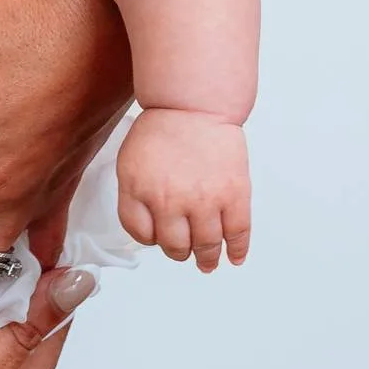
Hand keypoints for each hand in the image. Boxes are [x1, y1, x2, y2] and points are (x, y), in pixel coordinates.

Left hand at [116, 106, 249, 268]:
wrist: (195, 105)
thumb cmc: (162, 129)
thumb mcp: (130, 163)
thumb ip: (135, 195)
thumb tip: (148, 226)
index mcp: (139, 192)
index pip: (140, 233)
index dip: (149, 239)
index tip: (157, 238)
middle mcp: (170, 201)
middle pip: (174, 245)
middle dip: (179, 252)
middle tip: (184, 252)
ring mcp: (204, 199)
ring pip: (206, 245)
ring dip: (207, 258)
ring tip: (208, 262)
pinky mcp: (234, 194)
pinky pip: (238, 232)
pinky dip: (238, 249)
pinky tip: (235, 257)